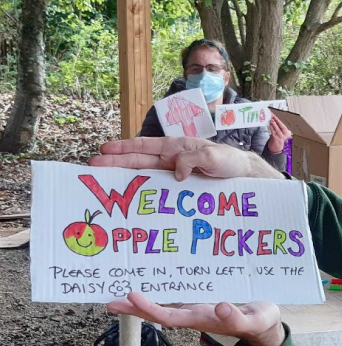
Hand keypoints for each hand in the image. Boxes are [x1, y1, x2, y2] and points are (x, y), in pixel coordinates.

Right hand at [89, 136, 283, 180]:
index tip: (104, 149)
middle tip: (93, 167)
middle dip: (116, 163)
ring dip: (125, 178)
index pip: (145, 146)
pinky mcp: (180, 188)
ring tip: (105, 183)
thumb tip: (175, 172)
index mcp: (177, 147)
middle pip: (139, 161)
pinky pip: (158, 188)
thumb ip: (192, 159)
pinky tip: (131, 199)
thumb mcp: (213, 156)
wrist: (244, 176)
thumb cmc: (230, 161)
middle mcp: (172, 159)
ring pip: (144, 175)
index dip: (124, 148)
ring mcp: (174, 174)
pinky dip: (144, 192)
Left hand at [107, 293, 284, 345]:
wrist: (263, 326)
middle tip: (110, 301)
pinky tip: (152, 285)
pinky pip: (176, 297)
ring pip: (165, 305)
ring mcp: (196, 309)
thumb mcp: (254, 320)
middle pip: (159, 312)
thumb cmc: (259, 323)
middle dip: (135, 308)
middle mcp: (194, 315)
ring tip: (121, 294)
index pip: (170, 316)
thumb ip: (238, 317)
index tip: (132, 297)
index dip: (149, 308)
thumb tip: (220, 307)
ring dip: (143, 302)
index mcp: (203, 318)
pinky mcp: (201, 303)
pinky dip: (160, 292)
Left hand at [267, 115, 291, 153]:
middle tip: (273, 116)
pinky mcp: (276, 139)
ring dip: (274, 124)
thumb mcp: (280, 133)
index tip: (275, 116)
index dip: (279, 120)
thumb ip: (278, 128)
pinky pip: (274, 132)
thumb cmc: (277, 140)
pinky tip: (270, 125)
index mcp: (287, 133)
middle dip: (277, 120)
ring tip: (271, 120)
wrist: (276, 149)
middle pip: (282, 126)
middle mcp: (285, 135)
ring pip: (278, 129)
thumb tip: (273, 119)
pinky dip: (271, 128)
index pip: (283, 125)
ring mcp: (281, 137)